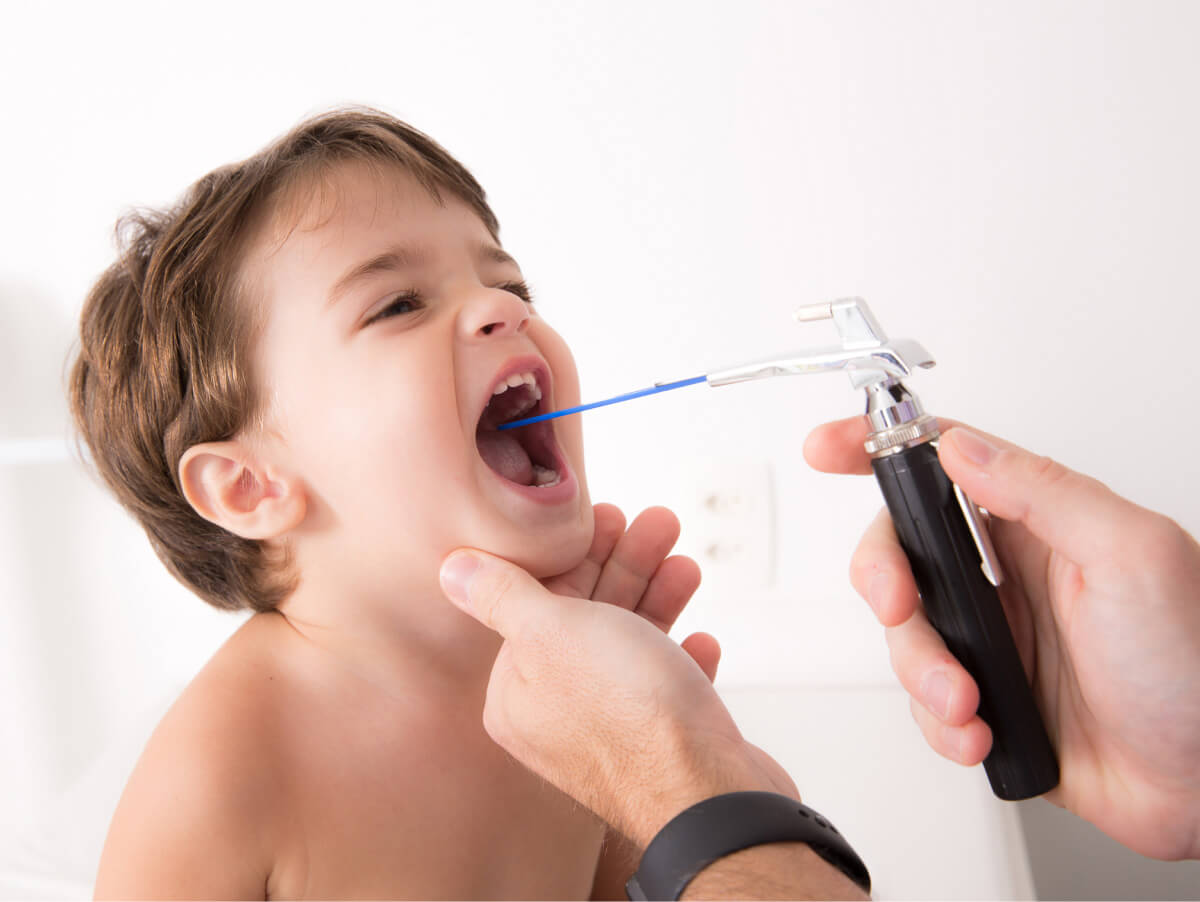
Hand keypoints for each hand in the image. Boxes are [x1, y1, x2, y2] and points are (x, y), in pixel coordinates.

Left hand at [439, 505, 797, 847]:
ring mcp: (611, 733)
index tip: (605, 519)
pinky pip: (667, 689)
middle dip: (625, 566)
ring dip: (659, 599)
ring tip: (685, 564)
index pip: (537, 606)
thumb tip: (453, 569)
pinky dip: (684, 658)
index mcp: (516, 695)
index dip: (575, 555)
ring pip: (631, 647)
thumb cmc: (629, 716)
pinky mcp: (662, 745)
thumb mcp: (552, 634)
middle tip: (657, 525)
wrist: (708, 794)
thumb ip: (503, 596)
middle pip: (587, 620)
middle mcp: (557, 718)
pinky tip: (700, 638)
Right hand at [805, 415, 1199, 859]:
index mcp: (1040, 524)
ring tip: (969, 702)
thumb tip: (964, 447)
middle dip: (885, 580)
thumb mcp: (1130, 556)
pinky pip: (923, 702)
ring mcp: (993, 639)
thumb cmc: (1196, 668)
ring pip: (905, 634)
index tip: (828, 449)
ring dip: (923, 671)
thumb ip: (1045, 492)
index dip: (877, 448)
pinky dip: (940, 724)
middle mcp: (1008, 576)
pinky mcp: (987, 699)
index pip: (942, 462)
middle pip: (899, 551)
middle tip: (900, 606)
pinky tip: (982, 733)